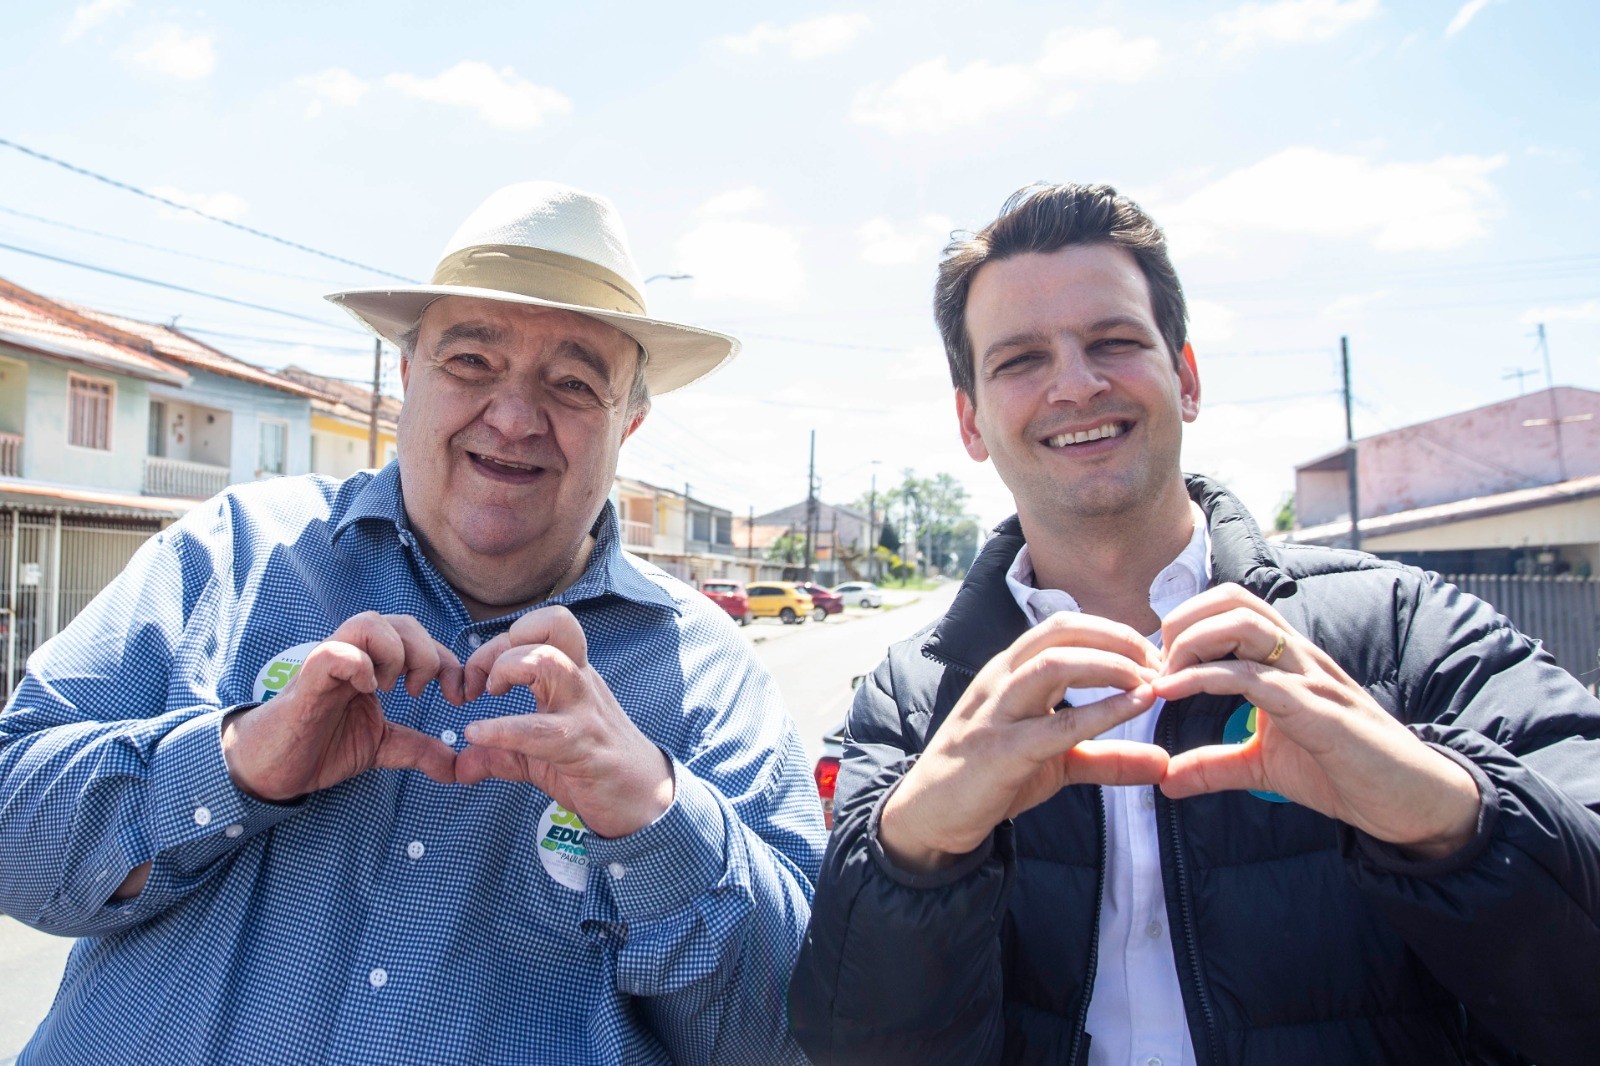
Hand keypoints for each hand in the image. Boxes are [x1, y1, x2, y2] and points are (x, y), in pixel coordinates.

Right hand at [222, 612, 464, 802]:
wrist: (271, 768)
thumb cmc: (320, 745)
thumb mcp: (382, 747)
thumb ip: (420, 750)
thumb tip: (458, 767)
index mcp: (373, 665)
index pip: (419, 638)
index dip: (448, 660)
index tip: (459, 696)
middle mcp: (353, 656)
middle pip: (400, 621)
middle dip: (427, 653)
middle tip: (423, 692)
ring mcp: (328, 664)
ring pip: (368, 623)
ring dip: (393, 653)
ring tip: (391, 689)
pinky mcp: (307, 681)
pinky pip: (333, 651)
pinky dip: (359, 664)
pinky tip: (368, 690)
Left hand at [455, 606, 673, 839]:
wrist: (644, 799)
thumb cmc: (593, 766)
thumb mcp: (540, 755)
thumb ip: (501, 752)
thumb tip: (460, 765)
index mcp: (573, 675)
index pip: (538, 628)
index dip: (495, 646)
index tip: (474, 685)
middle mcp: (580, 682)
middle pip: (550, 625)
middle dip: (500, 647)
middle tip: (480, 687)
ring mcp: (585, 712)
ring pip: (548, 661)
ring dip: (507, 670)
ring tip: (487, 698)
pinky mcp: (584, 747)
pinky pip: (541, 730)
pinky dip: (502, 730)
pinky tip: (477, 735)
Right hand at [879, 612, 1168, 872]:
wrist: (932, 814)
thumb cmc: (990, 778)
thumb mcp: (1057, 762)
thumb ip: (1108, 757)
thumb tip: (1163, 763)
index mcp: (1010, 670)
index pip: (1065, 626)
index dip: (1114, 632)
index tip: (1155, 657)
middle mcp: (1002, 679)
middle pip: (1063, 630)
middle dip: (1119, 639)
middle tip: (1161, 664)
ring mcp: (998, 711)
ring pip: (1055, 663)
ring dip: (1111, 665)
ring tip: (1150, 682)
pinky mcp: (1002, 750)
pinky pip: (1057, 724)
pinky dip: (1102, 712)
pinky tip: (1136, 708)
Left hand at [1151, 584, 1478, 858]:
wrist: (1410, 802)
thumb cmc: (1344, 772)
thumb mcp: (1263, 768)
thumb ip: (1215, 765)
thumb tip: (1165, 779)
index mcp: (1286, 660)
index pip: (1231, 607)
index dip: (1185, 624)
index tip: (1156, 665)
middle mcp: (1298, 656)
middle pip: (1233, 599)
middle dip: (1182, 621)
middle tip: (1155, 665)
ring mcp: (1310, 678)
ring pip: (1244, 623)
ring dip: (1192, 642)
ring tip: (1164, 678)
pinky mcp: (1317, 710)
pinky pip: (1255, 678)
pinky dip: (1206, 678)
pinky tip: (1174, 693)